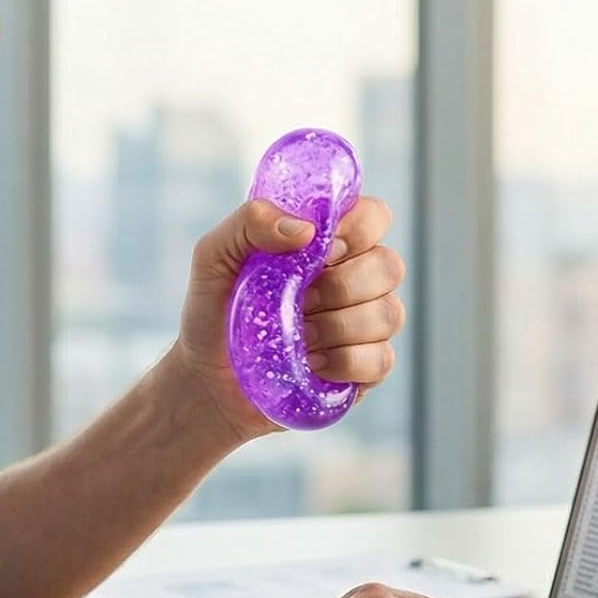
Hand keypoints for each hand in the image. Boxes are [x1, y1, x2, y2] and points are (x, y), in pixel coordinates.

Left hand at [172, 195, 406, 444]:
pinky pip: (381, 359)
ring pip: (389, 313)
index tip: (320, 250)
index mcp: (327, 244)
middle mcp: (355, 279)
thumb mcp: (214, 257)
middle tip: (301, 301)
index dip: (357, 228)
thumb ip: (249, 223)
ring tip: (300, 337)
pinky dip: (345, 362)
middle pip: (389, 265)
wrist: (208, 380)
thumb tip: (305, 228)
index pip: (373, 216)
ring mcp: (364, 325)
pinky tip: (312, 364)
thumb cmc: (215, 313)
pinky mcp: (365, 370)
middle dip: (342, 285)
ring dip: (338, 326)